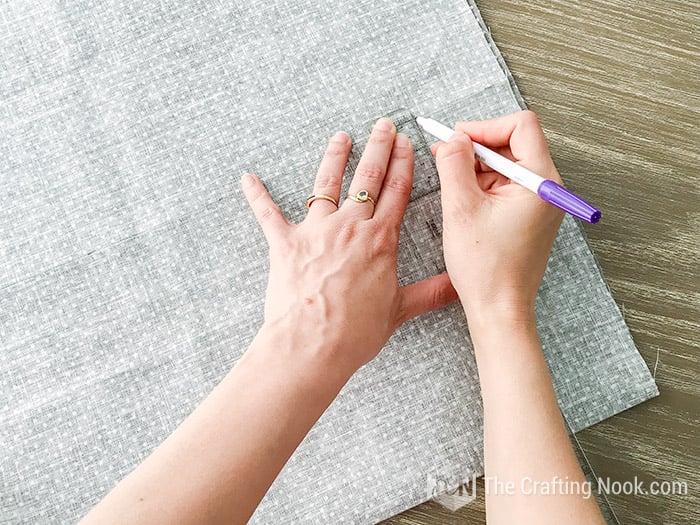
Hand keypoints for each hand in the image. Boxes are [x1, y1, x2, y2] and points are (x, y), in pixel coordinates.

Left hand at [242, 118, 456, 373]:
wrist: (312, 344)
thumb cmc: (355, 331)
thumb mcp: (399, 311)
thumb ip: (432, 293)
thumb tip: (460, 286)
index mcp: (380, 240)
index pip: (396, 192)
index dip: (403, 164)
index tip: (406, 143)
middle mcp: (350, 227)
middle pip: (367, 178)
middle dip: (377, 148)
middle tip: (383, 125)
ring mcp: (316, 232)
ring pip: (326, 184)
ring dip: (334, 158)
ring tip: (340, 137)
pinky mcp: (285, 243)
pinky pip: (268, 214)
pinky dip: (257, 196)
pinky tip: (248, 178)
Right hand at [433, 110, 563, 323]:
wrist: (499, 309)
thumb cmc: (486, 267)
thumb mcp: (461, 208)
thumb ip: (454, 164)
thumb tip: (451, 138)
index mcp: (540, 182)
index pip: (520, 126)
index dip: (484, 126)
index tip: (456, 139)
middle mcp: (547, 188)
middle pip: (513, 143)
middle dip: (476, 147)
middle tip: (444, 156)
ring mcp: (539, 203)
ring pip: (506, 165)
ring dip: (476, 168)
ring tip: (451, 186)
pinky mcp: (529, 215)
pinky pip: (505, 186)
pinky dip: (482, 186)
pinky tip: (462, 201)